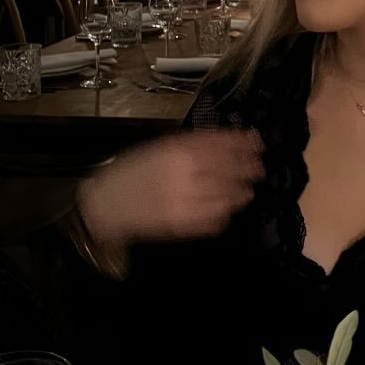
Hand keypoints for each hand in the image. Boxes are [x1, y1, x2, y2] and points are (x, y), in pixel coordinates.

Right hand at [78, 130, 263, 253]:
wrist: (106, 203)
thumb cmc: (132, 171)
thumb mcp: (160, 147)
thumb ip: (193, 143)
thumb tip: (228, 139)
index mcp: (179, 151)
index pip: (223, 144)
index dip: (244, 143)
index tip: (257, 142)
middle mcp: (187, 174)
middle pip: (231, 170)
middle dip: (249, 168)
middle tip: (258, 168)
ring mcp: (187, 201)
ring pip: (228, 197)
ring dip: (242, 192)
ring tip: (246, 190)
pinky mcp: (184, 225)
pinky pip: (215, 220)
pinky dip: (225, 213)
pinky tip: (226, 208)